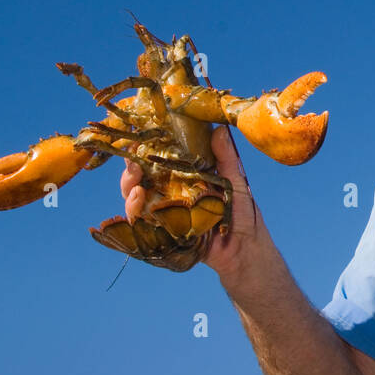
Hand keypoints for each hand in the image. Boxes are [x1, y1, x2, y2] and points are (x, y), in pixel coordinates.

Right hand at [120, 126, 273, 286]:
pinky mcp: (162, 231)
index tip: (140, 135)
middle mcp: (168, 193)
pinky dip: (133, 211)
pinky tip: (138, 199)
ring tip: (136, 181)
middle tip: (134, 160)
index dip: (144, 148)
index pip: (157, 159)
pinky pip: (141, 223)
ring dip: (129, 188)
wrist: (245, 246)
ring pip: (134, 198)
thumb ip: (225, 156)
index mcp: (182, 177)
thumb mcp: (234, 179)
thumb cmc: (241, 211)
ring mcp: (163, 213)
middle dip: (131, 168)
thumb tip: (219, 129)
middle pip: (139, 178)